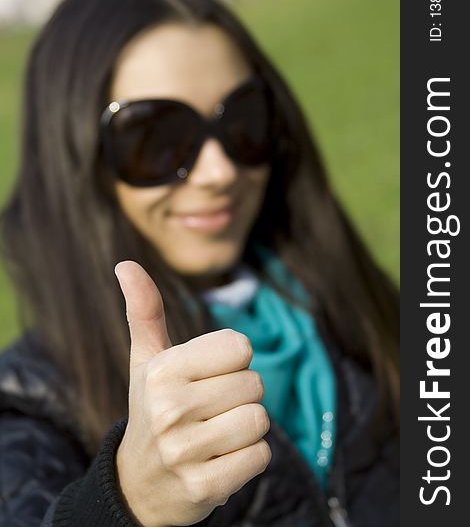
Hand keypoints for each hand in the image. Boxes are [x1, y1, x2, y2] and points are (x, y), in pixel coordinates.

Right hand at [114, 261, 270, 526]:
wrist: (139, 482)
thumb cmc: (152, 406)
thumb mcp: (146, 359)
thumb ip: (144, 310)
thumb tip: (125, 263)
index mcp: (162, 370)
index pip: (240, 346)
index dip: (231, 360)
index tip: (206, 376)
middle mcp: (170, 409)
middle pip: (254, 383)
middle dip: (239, 395)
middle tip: (208, 410)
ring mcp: (185, 451)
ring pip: (259, 420)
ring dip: (245, 427)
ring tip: (215, 434)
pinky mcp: (204, 488)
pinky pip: (260, 457)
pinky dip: (248, 458)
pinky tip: (219, 460)